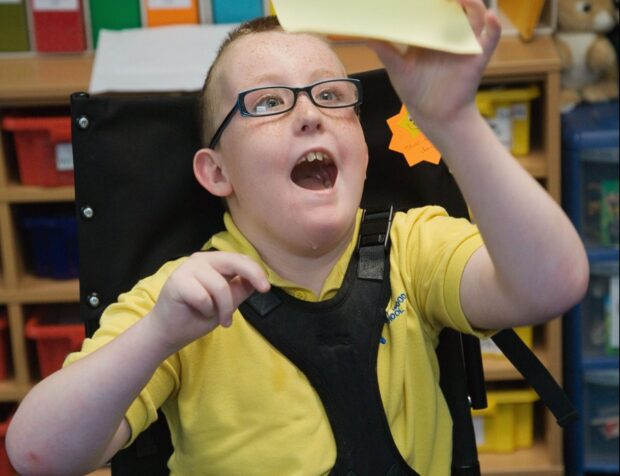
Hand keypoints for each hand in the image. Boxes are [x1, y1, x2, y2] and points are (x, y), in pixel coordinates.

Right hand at [149, 251, 269, 351]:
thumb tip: (258, 280)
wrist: (168, 332)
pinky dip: (206, 310)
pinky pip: (203, 297)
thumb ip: (240, 289)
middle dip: (252, 274)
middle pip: (234, 261)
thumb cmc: (197, 316)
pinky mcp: (177, 281)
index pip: (240, 259)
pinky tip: (198, 313)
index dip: (256, 271)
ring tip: (221, 319)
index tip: (266, 287)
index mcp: (214, 262)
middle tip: (263, 290)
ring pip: (220, 286)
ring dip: (224, 308)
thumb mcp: (227, 303)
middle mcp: (201, 260)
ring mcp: (188, 268)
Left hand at [367, 0, 500, 130]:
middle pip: (458, 6)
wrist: (435, 115)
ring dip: (473, 4)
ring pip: (477, 15)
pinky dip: (494, 27)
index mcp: (431, 33)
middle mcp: (450, 34)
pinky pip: (491, 38)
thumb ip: (386, 50)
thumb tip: (367, 36)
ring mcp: (465, 43)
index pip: (435, 7)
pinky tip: (490, 19)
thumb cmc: (416, 92)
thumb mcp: (398, 68)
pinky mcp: (478, 57)